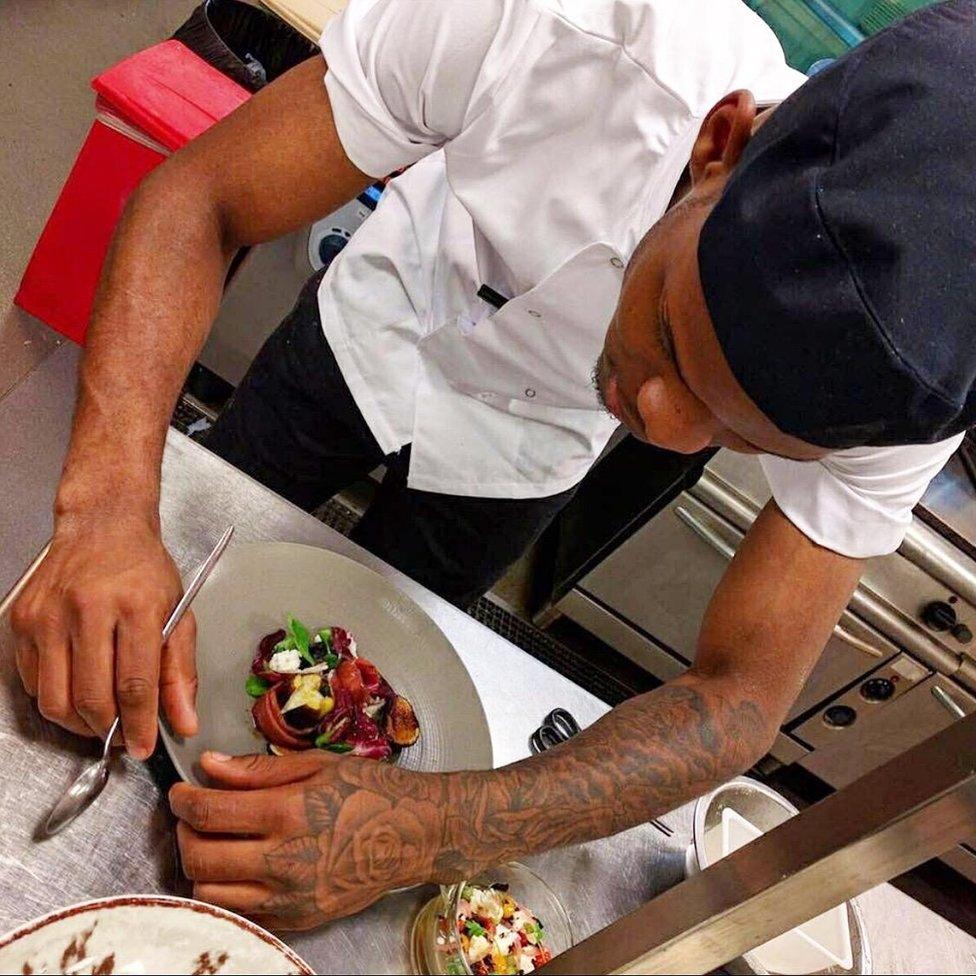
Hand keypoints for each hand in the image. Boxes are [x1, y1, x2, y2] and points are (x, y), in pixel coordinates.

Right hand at [10, 512, 196, 756]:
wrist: (101, 526)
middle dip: (109, 730)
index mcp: (135, 605)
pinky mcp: (22, 621)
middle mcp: (88, 609)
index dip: (139, 725)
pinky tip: (77, 692)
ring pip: (55, 699)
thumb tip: (183, 722)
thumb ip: (181, 671)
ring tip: (102, 720)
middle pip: (92, 698)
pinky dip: (55, 700)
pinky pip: (33, 683)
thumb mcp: (178, 612)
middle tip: (123, 735)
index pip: (135, 684)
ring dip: (79, 724)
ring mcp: (49, 615)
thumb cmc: (143, 569)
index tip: (143, 748)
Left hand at [170, 751, 449, 929]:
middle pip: (199, 855)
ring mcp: (289, 897)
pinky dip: (228, 889)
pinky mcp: (296, 919)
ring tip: (214, 841)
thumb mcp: (318, 764)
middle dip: (184, 832)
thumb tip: (208, 765)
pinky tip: (241, 865)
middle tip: (193, 814)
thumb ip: (257, 769)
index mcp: (288, 813)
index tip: (180, 791)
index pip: (209, 811)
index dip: (182, 799)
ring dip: (200, 864)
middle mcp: (284, 860)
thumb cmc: (371, 791)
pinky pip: (239, 911)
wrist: (414, 835)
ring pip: (210, 891)